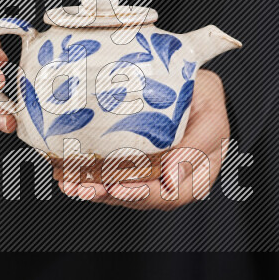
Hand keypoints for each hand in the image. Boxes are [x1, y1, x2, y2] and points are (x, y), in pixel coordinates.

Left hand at [57, 70, 229, 209]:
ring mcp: (149, 172)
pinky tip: (68, 176)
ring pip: (121, 190)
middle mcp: (171, 179)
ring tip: (72, 184)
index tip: (119, 186)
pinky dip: (87, 177)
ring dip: (94, 190)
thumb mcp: (210, 116)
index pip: (171, 195)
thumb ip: (196, 147)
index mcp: (197, 174)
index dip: (144, 193)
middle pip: (140, 197)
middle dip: (110, 194)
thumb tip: (170, 180)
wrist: (191, 81)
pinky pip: (109, 175)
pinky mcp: (129, 162)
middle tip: (88, 188)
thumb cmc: (204, 98)